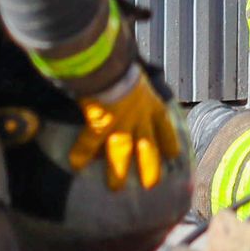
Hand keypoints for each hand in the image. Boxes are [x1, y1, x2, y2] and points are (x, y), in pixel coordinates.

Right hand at [68, 68, 182, 190]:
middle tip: (152, 184)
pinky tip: (75, 165)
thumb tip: (129, 79)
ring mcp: (120, 123)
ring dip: (118, 171)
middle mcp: (139, 117)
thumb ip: (134, 83)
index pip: (164, 126)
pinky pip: (90, 143)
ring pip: (122, 153)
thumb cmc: (121, 62)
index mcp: (151, 103)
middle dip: (150, 167)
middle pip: (148, 147)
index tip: (174, 155)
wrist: (110, 61)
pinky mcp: (100, 124)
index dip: (169, 141)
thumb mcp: (136, 75)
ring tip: (115, 188)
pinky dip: (82, 154)